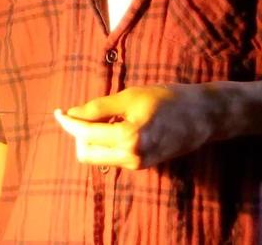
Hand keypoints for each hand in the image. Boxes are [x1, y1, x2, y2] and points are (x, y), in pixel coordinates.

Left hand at [53, 84, 222, 169]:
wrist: (203, 116)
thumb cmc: (168, 99)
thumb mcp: (130, 96)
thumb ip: (98, 108)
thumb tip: (72, 113)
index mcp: (128, 138)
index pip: (85, 134)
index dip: (68, 122)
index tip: (58, 111)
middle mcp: (132, 157)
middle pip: (85, 153)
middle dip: (78, 134)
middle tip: (84, 112)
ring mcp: (138, 164)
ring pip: (98, 157)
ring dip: (92, 139)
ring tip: (105, 116)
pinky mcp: (142, 165)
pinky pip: (112, 156)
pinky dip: (106, 142)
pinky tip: (115, 125)